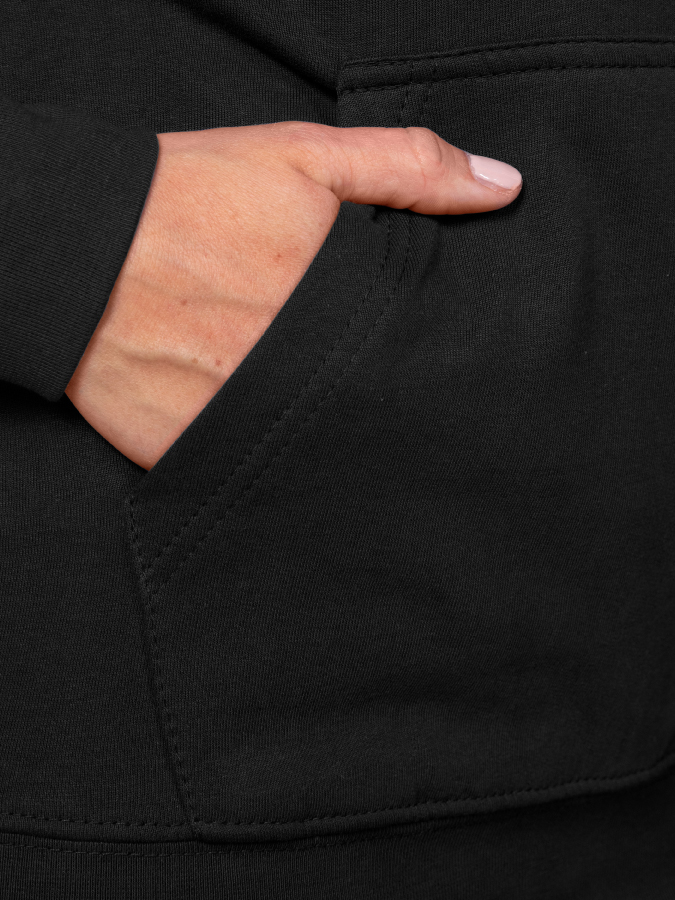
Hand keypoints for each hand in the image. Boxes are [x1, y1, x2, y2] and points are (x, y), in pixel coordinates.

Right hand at [64, 122, 521, 469]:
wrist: (78, 246)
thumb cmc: (188, 197)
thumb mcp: (303, 159)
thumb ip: (408, 170)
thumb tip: (504, 189)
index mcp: (336, 308)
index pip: (414, 361)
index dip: (431, 367)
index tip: (440, 369)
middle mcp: (295, 374)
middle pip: (372, 412)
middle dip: (382, 405)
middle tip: (381, 397)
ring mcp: (242, 420)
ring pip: (317, 451)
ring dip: (329, 437)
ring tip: (327, 417)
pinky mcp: (191, 451)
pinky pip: (250, 470)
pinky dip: (266, 460)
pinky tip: (268, 434)